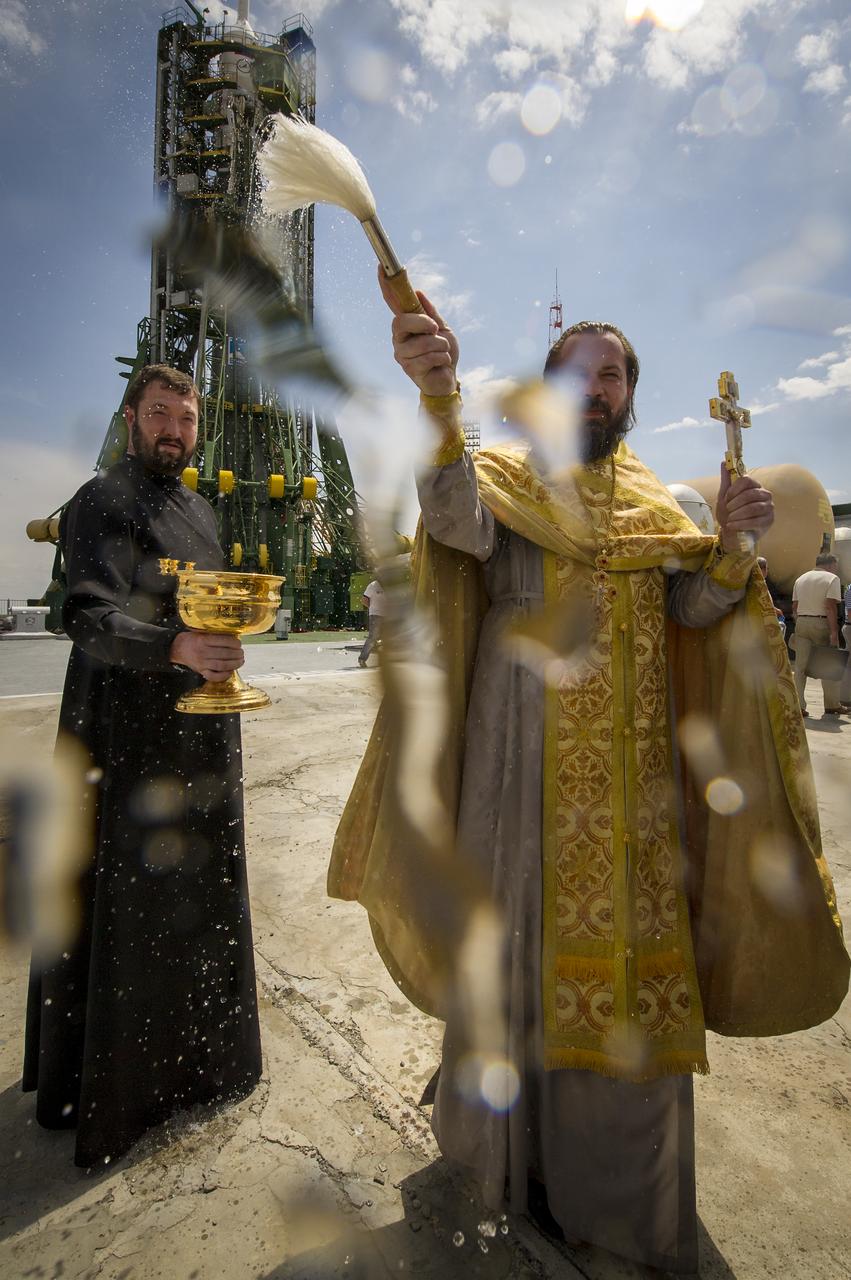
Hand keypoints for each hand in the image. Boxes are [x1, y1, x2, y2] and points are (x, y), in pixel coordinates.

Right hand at [170, 630, 243, 681]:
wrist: (178, 648)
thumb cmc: (193, 639)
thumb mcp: (202, 632)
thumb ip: (215, 634)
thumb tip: (234, 637)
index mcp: (203, 639)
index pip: (223, 641)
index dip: (234, 643)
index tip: (239, 643)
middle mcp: (202, 652)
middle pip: (224, 654)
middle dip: (237, 654)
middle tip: (242, 653)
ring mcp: (201, 663)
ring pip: (221, 665)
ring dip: (234, 664)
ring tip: (241, 661)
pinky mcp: (200, 671)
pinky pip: (214, 676)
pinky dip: (224, 675)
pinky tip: (231, 671)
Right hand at [377, 265, 458, 396]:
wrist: (449, 378)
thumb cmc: (444, 353)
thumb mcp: (443, 329)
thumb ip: (431, 313)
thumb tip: (418, 292)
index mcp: (407, 325)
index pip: (393, 302)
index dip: (386, 285)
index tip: (382, 267)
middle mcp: (399, 337)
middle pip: (401, 321)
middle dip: (423, 323)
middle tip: (435, 329)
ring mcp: (401, 353)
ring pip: (421, 342)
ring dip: (440, 345)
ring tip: (443, 351)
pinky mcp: (408, 368)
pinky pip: (428, 357)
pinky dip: (442, 358)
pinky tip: (442, 363)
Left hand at [716, 464, 773, 551]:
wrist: (733, 533)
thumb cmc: (730, 513)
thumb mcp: (725, 497)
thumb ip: (726, 480)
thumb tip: (724, 462)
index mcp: (754, 486)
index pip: (747, 480)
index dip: (735, 489)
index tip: (726, 498)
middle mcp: (765, 494)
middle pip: (750, 494)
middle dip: (736, 503)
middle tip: (727, 510)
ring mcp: (769, 508)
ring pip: (754, 507)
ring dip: (738, 514)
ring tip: (729, 520)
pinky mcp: (769, 521)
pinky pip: (756, 521)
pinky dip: (741, 524)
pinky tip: (732, 526)